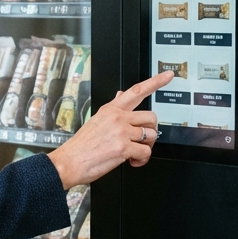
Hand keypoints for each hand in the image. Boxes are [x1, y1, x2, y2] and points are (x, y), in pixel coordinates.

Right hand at [46, 70, 174, 188]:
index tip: (168, 76)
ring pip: (151, 135)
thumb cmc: (81, 145)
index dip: (156, 82)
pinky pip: (146, 152)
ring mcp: (121, 132)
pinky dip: (142, 159)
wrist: (69, 162)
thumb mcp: (96, 120)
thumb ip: (113, 108)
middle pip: (151, 117)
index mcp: (111, 109)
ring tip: (134, 152)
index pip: (137, 91)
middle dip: (150, 131)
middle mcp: (117, 118)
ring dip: (146, 147)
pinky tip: (132, 160)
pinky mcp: (124, 147)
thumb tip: (122, 94)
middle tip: (141, 140)